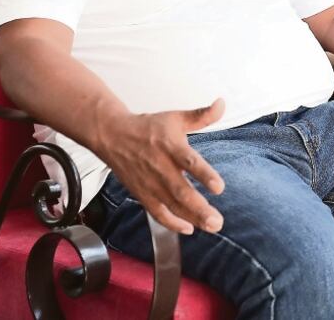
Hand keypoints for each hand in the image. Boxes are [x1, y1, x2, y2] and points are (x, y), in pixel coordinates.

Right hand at [93, 99, 226, 234]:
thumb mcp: (176, 117)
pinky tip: (188, 228)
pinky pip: (157, 212)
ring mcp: (150, 183)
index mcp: (170, 146)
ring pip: (171, 205)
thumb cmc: (148, 127)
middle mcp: (160, 167)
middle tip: (217, 221)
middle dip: (200, 208)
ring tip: (211, 226)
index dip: (204, 175)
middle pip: (181, 191)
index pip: (189, 162)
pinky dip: (171, 223)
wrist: (112, 135)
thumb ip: (202, 115)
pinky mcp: (142, 193)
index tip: (219, 187)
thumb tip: (222, 104)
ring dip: (192, 218)